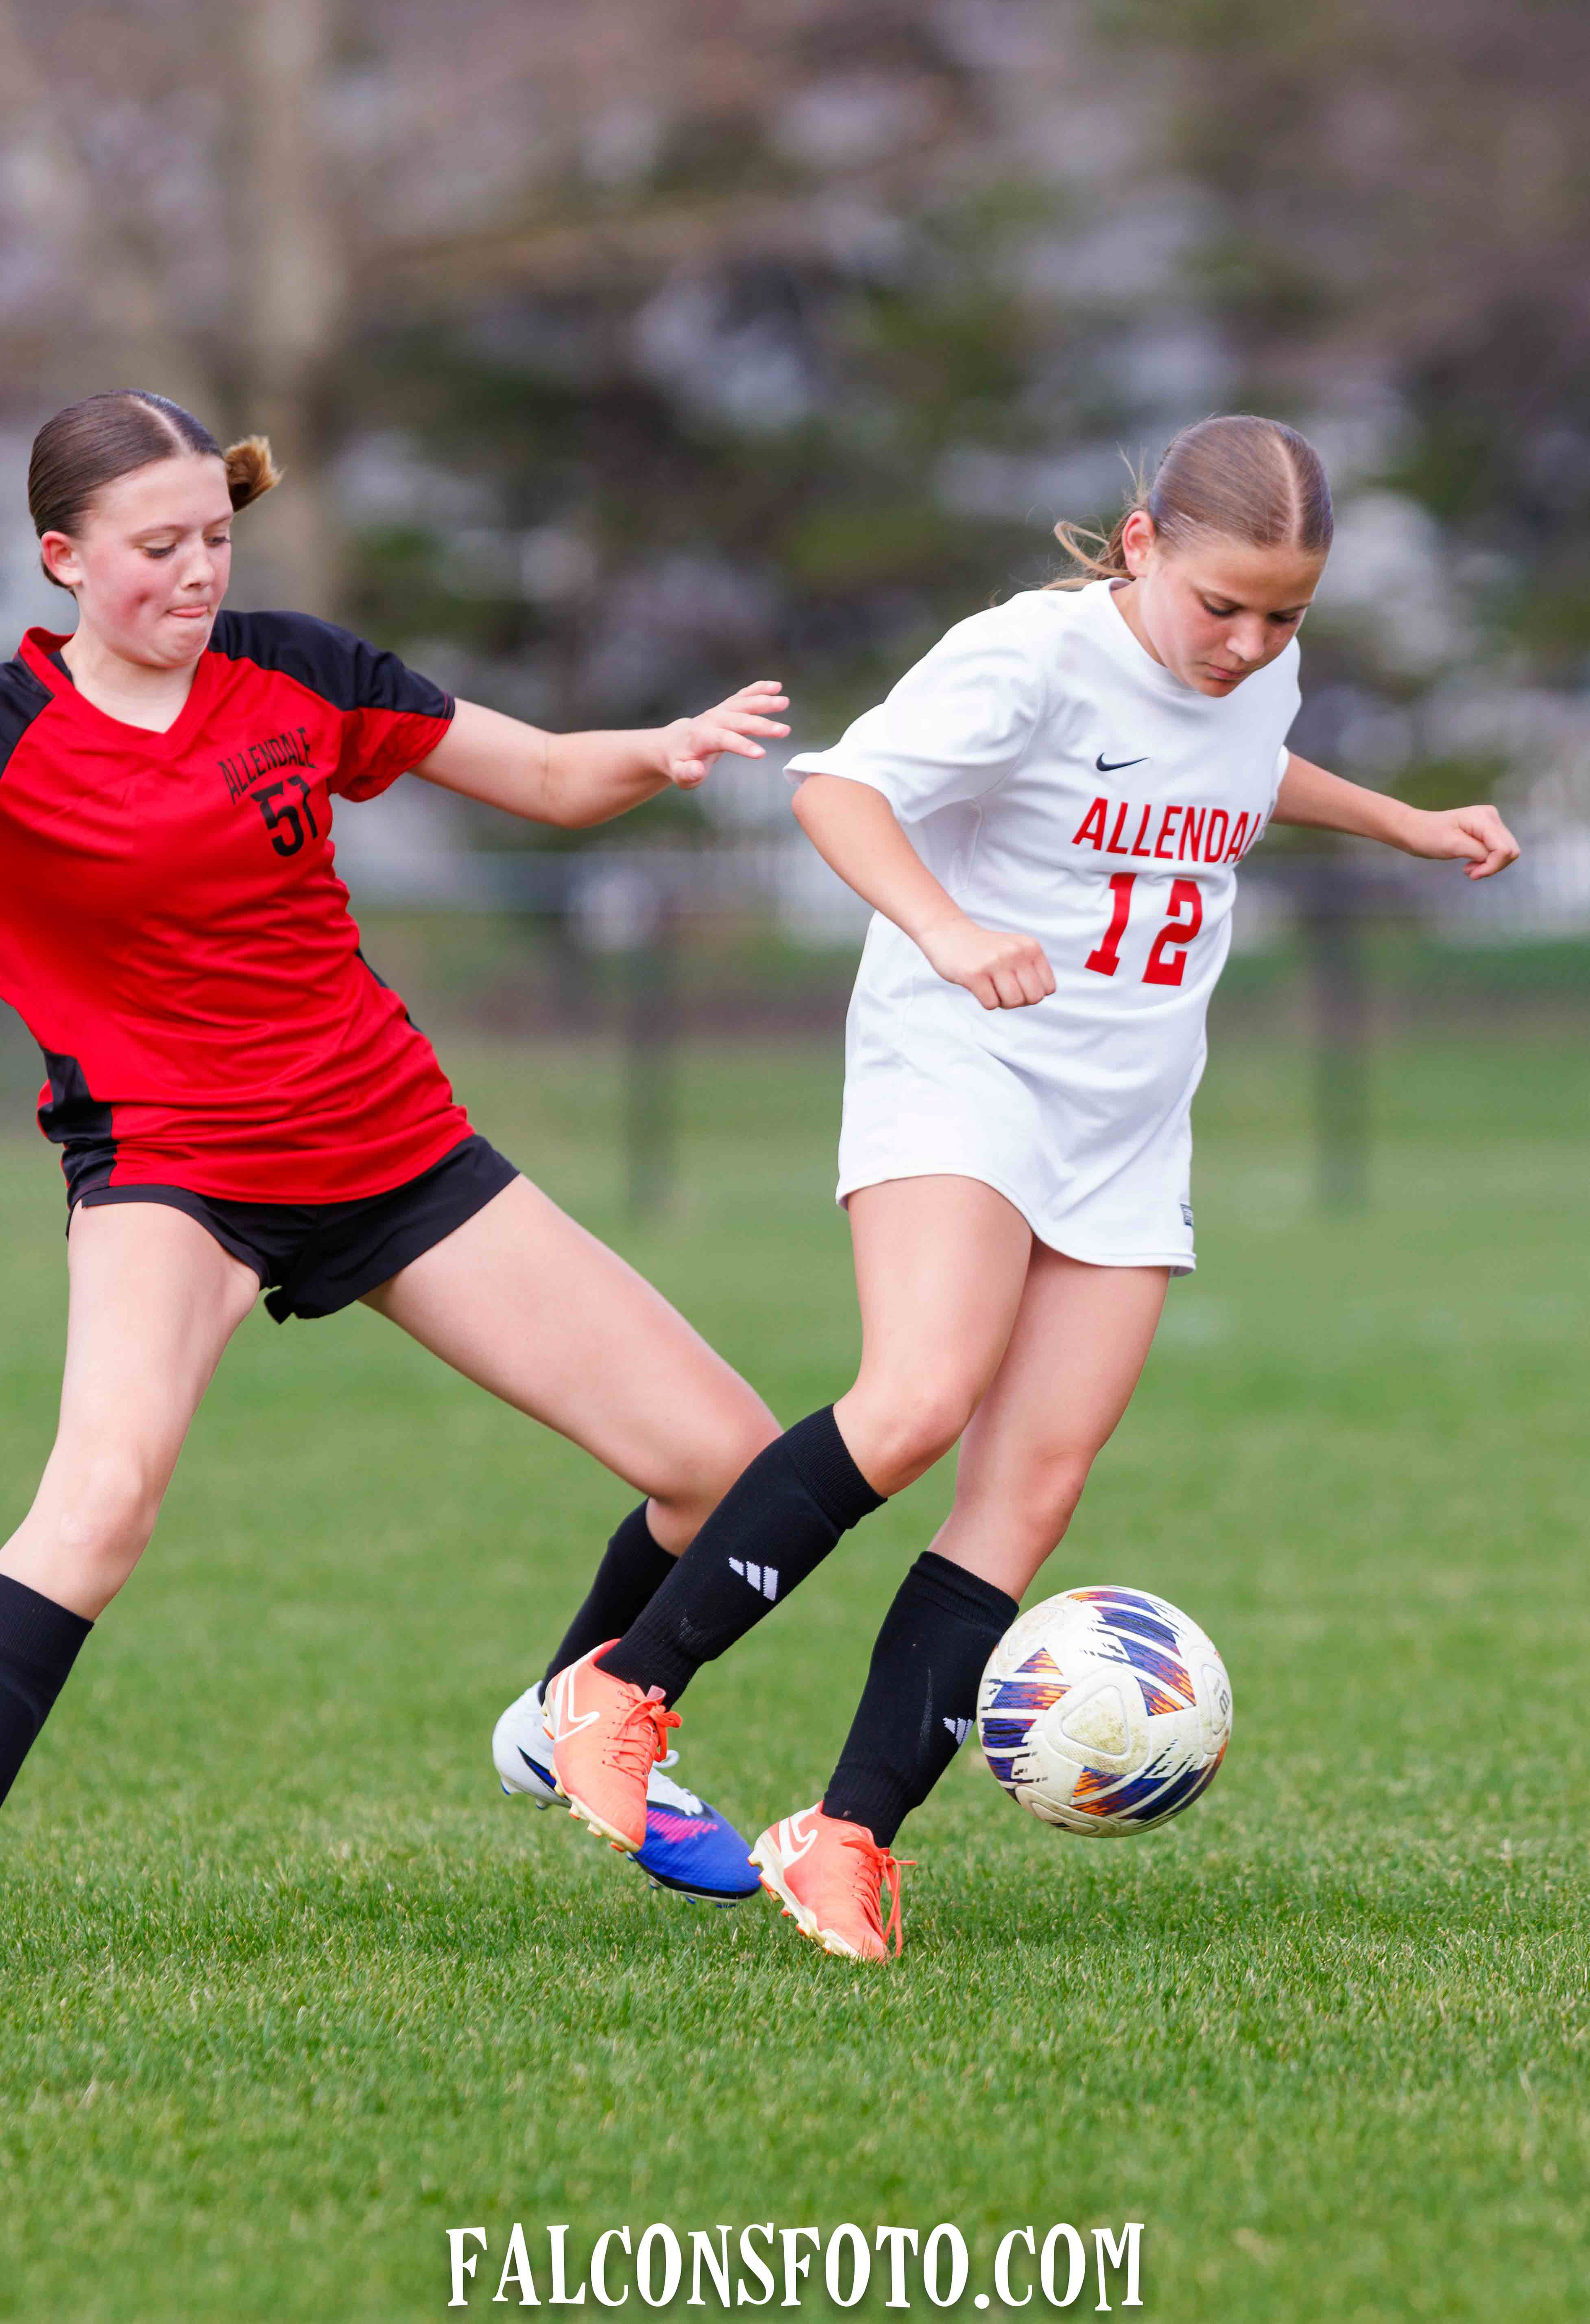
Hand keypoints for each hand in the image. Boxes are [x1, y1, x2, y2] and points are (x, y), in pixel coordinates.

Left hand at [657, 681, 788, 789]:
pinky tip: (776, 686)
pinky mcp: (727, 707)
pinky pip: (743, 695)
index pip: (723, 739)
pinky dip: (759, 689)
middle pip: (739, 720)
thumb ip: (688, 772)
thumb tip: (697, 769)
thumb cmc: (680, 762)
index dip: (742, 745)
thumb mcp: (680, 774)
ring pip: (743, 703)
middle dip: (762, 725)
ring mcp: (720, 711)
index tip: (761, 754)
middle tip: (784, 731)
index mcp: (701, 737)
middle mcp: (711, 720)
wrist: (674, 743)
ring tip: (785, 702)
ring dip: (764, 701)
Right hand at [917, 913, 1055, 1008]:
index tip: (1018, 984)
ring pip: (1013, 1002)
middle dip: (1019, 1000)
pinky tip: (978, 986)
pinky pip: (991, 1004)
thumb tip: (1036, 999)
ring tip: (992, 987)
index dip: (1033, 993)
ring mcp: (995, 962)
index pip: (1048, 988)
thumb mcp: (1017, 951)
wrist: (950, 934)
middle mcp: (1015, 952)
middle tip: (1004, 988)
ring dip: (1002, 1002)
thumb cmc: (987, 950)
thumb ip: (1033, 971)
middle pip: (1033, 998)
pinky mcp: (974, 974)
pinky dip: (986, 1001)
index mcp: (1031, 947)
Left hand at [1400, 802, 1518, 879]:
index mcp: (1484, 818)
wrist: (1415, 830)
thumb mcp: (1453, 845)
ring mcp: (1491, 824)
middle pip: (1510, 850)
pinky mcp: (1487, 832)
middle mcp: (1492, 817)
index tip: (1472, 874)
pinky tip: (1471, 863)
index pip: (1504, 848)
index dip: (1493, 866)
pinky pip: (1497, 851)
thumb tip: (1497, 858)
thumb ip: (1479, 852)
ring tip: (1468, 867)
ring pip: (1506, 852)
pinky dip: (1487, 861)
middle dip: (1492, 866)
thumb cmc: (1429, 836)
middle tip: (1470, 871)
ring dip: (1489, 865)